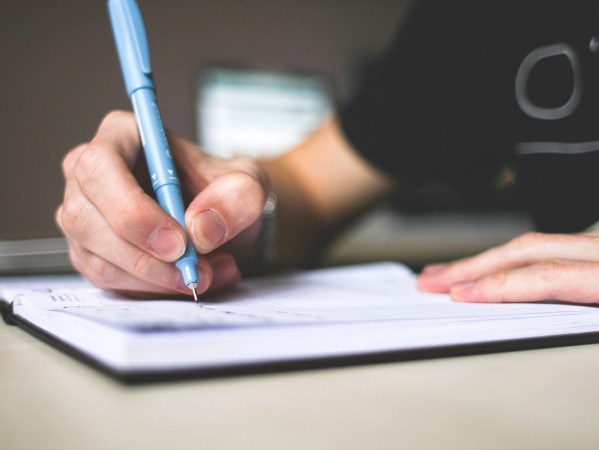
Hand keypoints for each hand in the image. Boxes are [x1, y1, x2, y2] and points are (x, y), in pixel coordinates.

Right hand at [56, 111, 269, 296]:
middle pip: (86, 219)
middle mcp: (91, 174)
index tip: (178, 242)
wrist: (222, 222)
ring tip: (207, 274)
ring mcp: (85, 216)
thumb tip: (200, 229)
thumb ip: (236, 197)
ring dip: (156, 279)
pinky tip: (188, 279)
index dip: (133, 210)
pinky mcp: (91, 253)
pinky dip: (153, 289)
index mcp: (122, 136)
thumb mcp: (249, 184)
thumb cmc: (225, 192)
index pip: (100, 168)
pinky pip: (109, 281)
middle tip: (194, 271)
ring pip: (98, 259)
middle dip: (145, 257)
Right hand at [417, 231, 598, 303]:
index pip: (547, 274)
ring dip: (486, 259)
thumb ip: (579, 311)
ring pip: (535, 242)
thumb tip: (529, 309)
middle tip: (433, 279)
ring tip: (450, 272)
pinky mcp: (598, 249)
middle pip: (528, 249)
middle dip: (473, 265)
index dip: (498, 285)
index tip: (460, 296)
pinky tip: (495, 266)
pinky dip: (514, 258)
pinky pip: (551, 246)